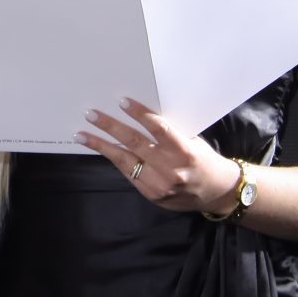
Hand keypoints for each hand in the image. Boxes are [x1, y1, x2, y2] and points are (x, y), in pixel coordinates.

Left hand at [74, 97, 240, 212]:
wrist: (216, 193)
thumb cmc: (203, 160)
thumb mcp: (192, 142)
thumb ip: (169, 133)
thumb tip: (140, 116)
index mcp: (184, 152)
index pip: (158, 129)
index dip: (139, 114)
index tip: (122, 102)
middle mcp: (170, 169)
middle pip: (134, 143)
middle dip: (110, 127)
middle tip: (91, 115)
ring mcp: (159, 184)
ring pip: (124, 161)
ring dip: (101, 146)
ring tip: (82, 135)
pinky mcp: (151, 195)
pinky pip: (128, 173)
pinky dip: (114, 160)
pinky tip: (101, 149)